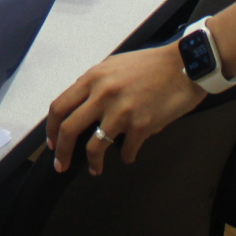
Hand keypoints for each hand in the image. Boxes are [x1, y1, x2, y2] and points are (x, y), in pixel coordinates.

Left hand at [46, 44, 205, 174]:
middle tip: (61, 165)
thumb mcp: (113, 66)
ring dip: (93, 163)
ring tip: (95, 169)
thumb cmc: (149, 65)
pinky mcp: (141, 125)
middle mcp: (103, 94)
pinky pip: (125, 151)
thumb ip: (94, 85)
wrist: (183, 65)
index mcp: (93, 78)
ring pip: (94, 146)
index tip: (52, 143)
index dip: (51, 129)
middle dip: (62, 152)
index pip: (59, 106)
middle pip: (69, 129)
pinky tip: (128, 154)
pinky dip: (126, 156)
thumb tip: (81, 108)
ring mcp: (121, 111)